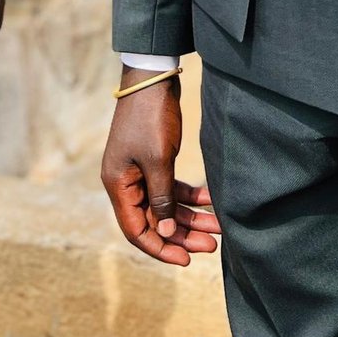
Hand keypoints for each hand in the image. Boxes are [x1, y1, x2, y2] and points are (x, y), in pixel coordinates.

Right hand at [101, 69, 218, 267]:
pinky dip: (191, 196)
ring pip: (166, 206)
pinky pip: (172, 188)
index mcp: (118, 184)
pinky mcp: (154, 160)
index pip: (136, 230)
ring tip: (219, 228)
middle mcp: (126, 182)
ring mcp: (140, 171)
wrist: (153, 77)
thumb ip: (162, 199)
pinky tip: (212, 201)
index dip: (160, 248)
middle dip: (183, 234)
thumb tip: (166, 234)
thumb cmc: (150, 117)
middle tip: (211, 245)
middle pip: (154, 221)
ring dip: (191, 217)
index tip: (186, 259)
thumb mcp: (158, 160)